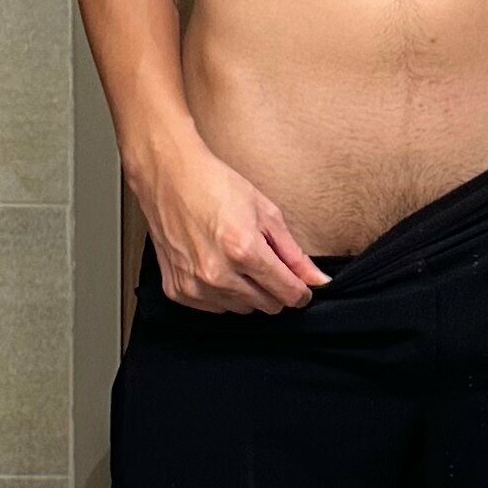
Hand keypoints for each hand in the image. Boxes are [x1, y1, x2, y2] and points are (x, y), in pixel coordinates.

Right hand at [135, 132, 330, 315]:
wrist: (169, 177)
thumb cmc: (216, 187)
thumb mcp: (266, 212)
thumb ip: (294, 253)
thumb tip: (318, 280)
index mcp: (244, 251)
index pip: (287, 294)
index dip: (301, 291)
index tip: (302, 286)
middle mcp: (218, 274)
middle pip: (267, 306)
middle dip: (274, 289)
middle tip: (264, 262)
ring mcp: (195, 285)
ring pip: (242, 309)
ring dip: (248, 291)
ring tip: (237, 259)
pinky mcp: (177, 290)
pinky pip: (214, 308)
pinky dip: (222, 293)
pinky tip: (217, 266)